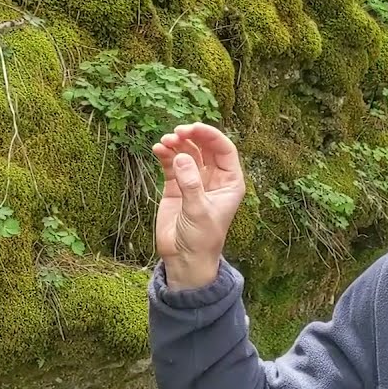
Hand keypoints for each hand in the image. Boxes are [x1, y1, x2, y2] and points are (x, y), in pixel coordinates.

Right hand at [151, 122, 245, 289]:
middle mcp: (213, 178)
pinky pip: (171, 164)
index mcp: (229, 182)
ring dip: (177, 144)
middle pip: (205, 147)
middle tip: (177, 132)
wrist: (184, 260)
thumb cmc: (201, 239)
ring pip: (188, 153)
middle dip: (192, 136)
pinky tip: (158, 149)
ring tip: (165, 141)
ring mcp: (194, 181)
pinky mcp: (176, 186)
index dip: (211, 136)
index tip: (194, 128)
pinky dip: (165, 154)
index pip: (224, 150)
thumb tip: (182, 157)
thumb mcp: (199, 211)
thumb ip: (191, 184)